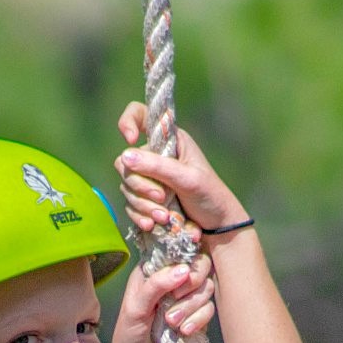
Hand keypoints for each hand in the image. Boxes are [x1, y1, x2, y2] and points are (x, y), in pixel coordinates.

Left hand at [106, 254, 215, 342]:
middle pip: (195, 264)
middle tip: (176, 299)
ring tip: (173, 324)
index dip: (178, 258)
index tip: (177, 276)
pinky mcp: (197, 319)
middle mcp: (168, 284)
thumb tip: (182, 269)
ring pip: (205, 286)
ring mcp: (185, 302)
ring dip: (193, 304)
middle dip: (189, 283)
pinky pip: (210, 307)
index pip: (170, 251)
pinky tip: (186, 331)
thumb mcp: (133, 313)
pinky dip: (200, 317)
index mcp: (147, 275)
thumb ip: (154, 287)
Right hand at [115, 102, 250, 235]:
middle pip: (127, 162)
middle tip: (162, 198)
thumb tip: (125, 156)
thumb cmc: (210, 195)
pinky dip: (140, 215)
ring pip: (127, 186)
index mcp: (169, 140)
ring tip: (164, 217)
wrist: (217, 226)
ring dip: (142, 204)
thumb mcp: (188, 178)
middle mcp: (155, 155)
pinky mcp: (146, 199)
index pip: (139, 116)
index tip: (130, 140)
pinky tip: (152, 224)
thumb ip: (158, 166)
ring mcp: (149, 178)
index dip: (127, 122)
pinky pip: (130, 204)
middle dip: (141, 184)